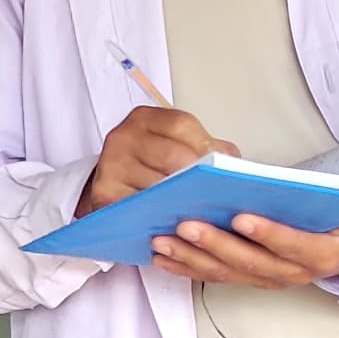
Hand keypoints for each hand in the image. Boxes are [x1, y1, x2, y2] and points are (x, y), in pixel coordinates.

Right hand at [78, 105, 233, 214]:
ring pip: (157, 185)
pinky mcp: (104, 192)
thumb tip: (234, 163)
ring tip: (200, 208)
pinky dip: (159, 214)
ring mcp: (111, 164)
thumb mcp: (175, 143)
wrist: (112, 181)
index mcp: (144, 119)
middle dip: (197, 177)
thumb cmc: (149, 163)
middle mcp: (123, 136)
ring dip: (182, 200)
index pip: (180, 125)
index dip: (205, 146)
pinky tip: (174, 218)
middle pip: (171, 156)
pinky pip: (139, 206)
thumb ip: (207, 147)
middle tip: (214, 192)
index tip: (219, 166)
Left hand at [152, 205, 338, 287]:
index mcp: (323, 253)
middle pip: (251, 262)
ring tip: (163, 240)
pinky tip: (163, 257)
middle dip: (216, 244)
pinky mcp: (251, 276)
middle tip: (187, 225)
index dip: (268, 234)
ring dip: (193, 258)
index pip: (293, 246)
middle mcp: (292, 272)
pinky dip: (187, 267)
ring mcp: (269, 277)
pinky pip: (216, 275)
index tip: (242, 218)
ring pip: (227, 271)